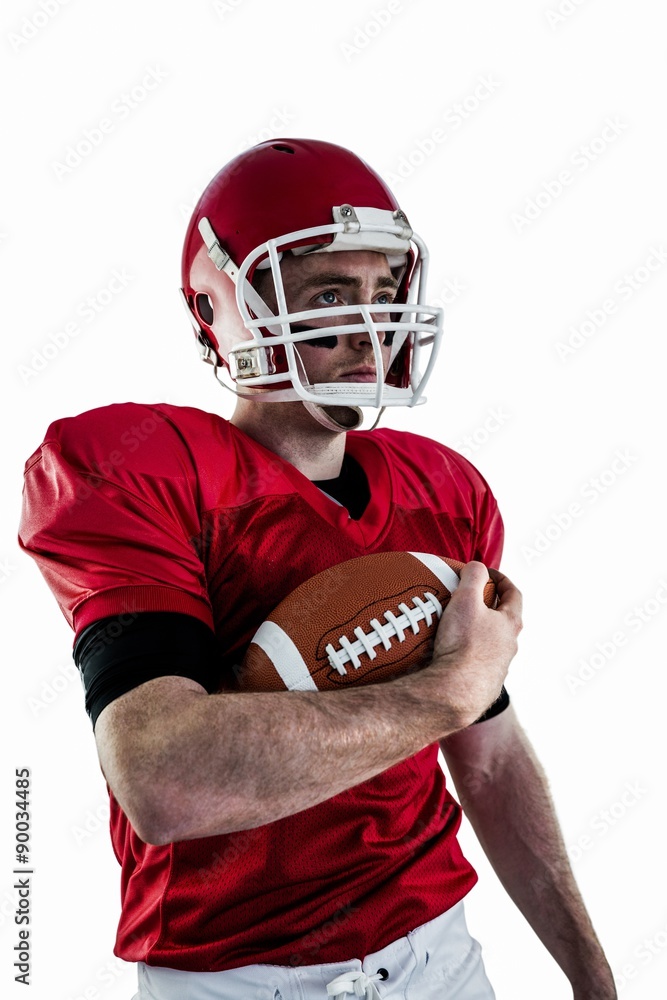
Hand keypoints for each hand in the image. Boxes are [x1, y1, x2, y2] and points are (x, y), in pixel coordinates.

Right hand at [419, 561, 522, 725]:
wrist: (457, 691)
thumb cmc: (464, 645)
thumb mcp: (466, 600)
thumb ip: (473, 577)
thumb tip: (477, 566)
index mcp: (510, 624)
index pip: (514, 595)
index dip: (503, 580)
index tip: (489, 574)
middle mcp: (509, 646)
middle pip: (504, 620)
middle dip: (489, 607)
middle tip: (469, 599)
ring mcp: (498, 667)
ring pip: (491, 643)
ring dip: (477, 632)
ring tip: (455, 627)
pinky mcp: (483, 684)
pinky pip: (476, 663)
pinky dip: (466, 654)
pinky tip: (448, 654)